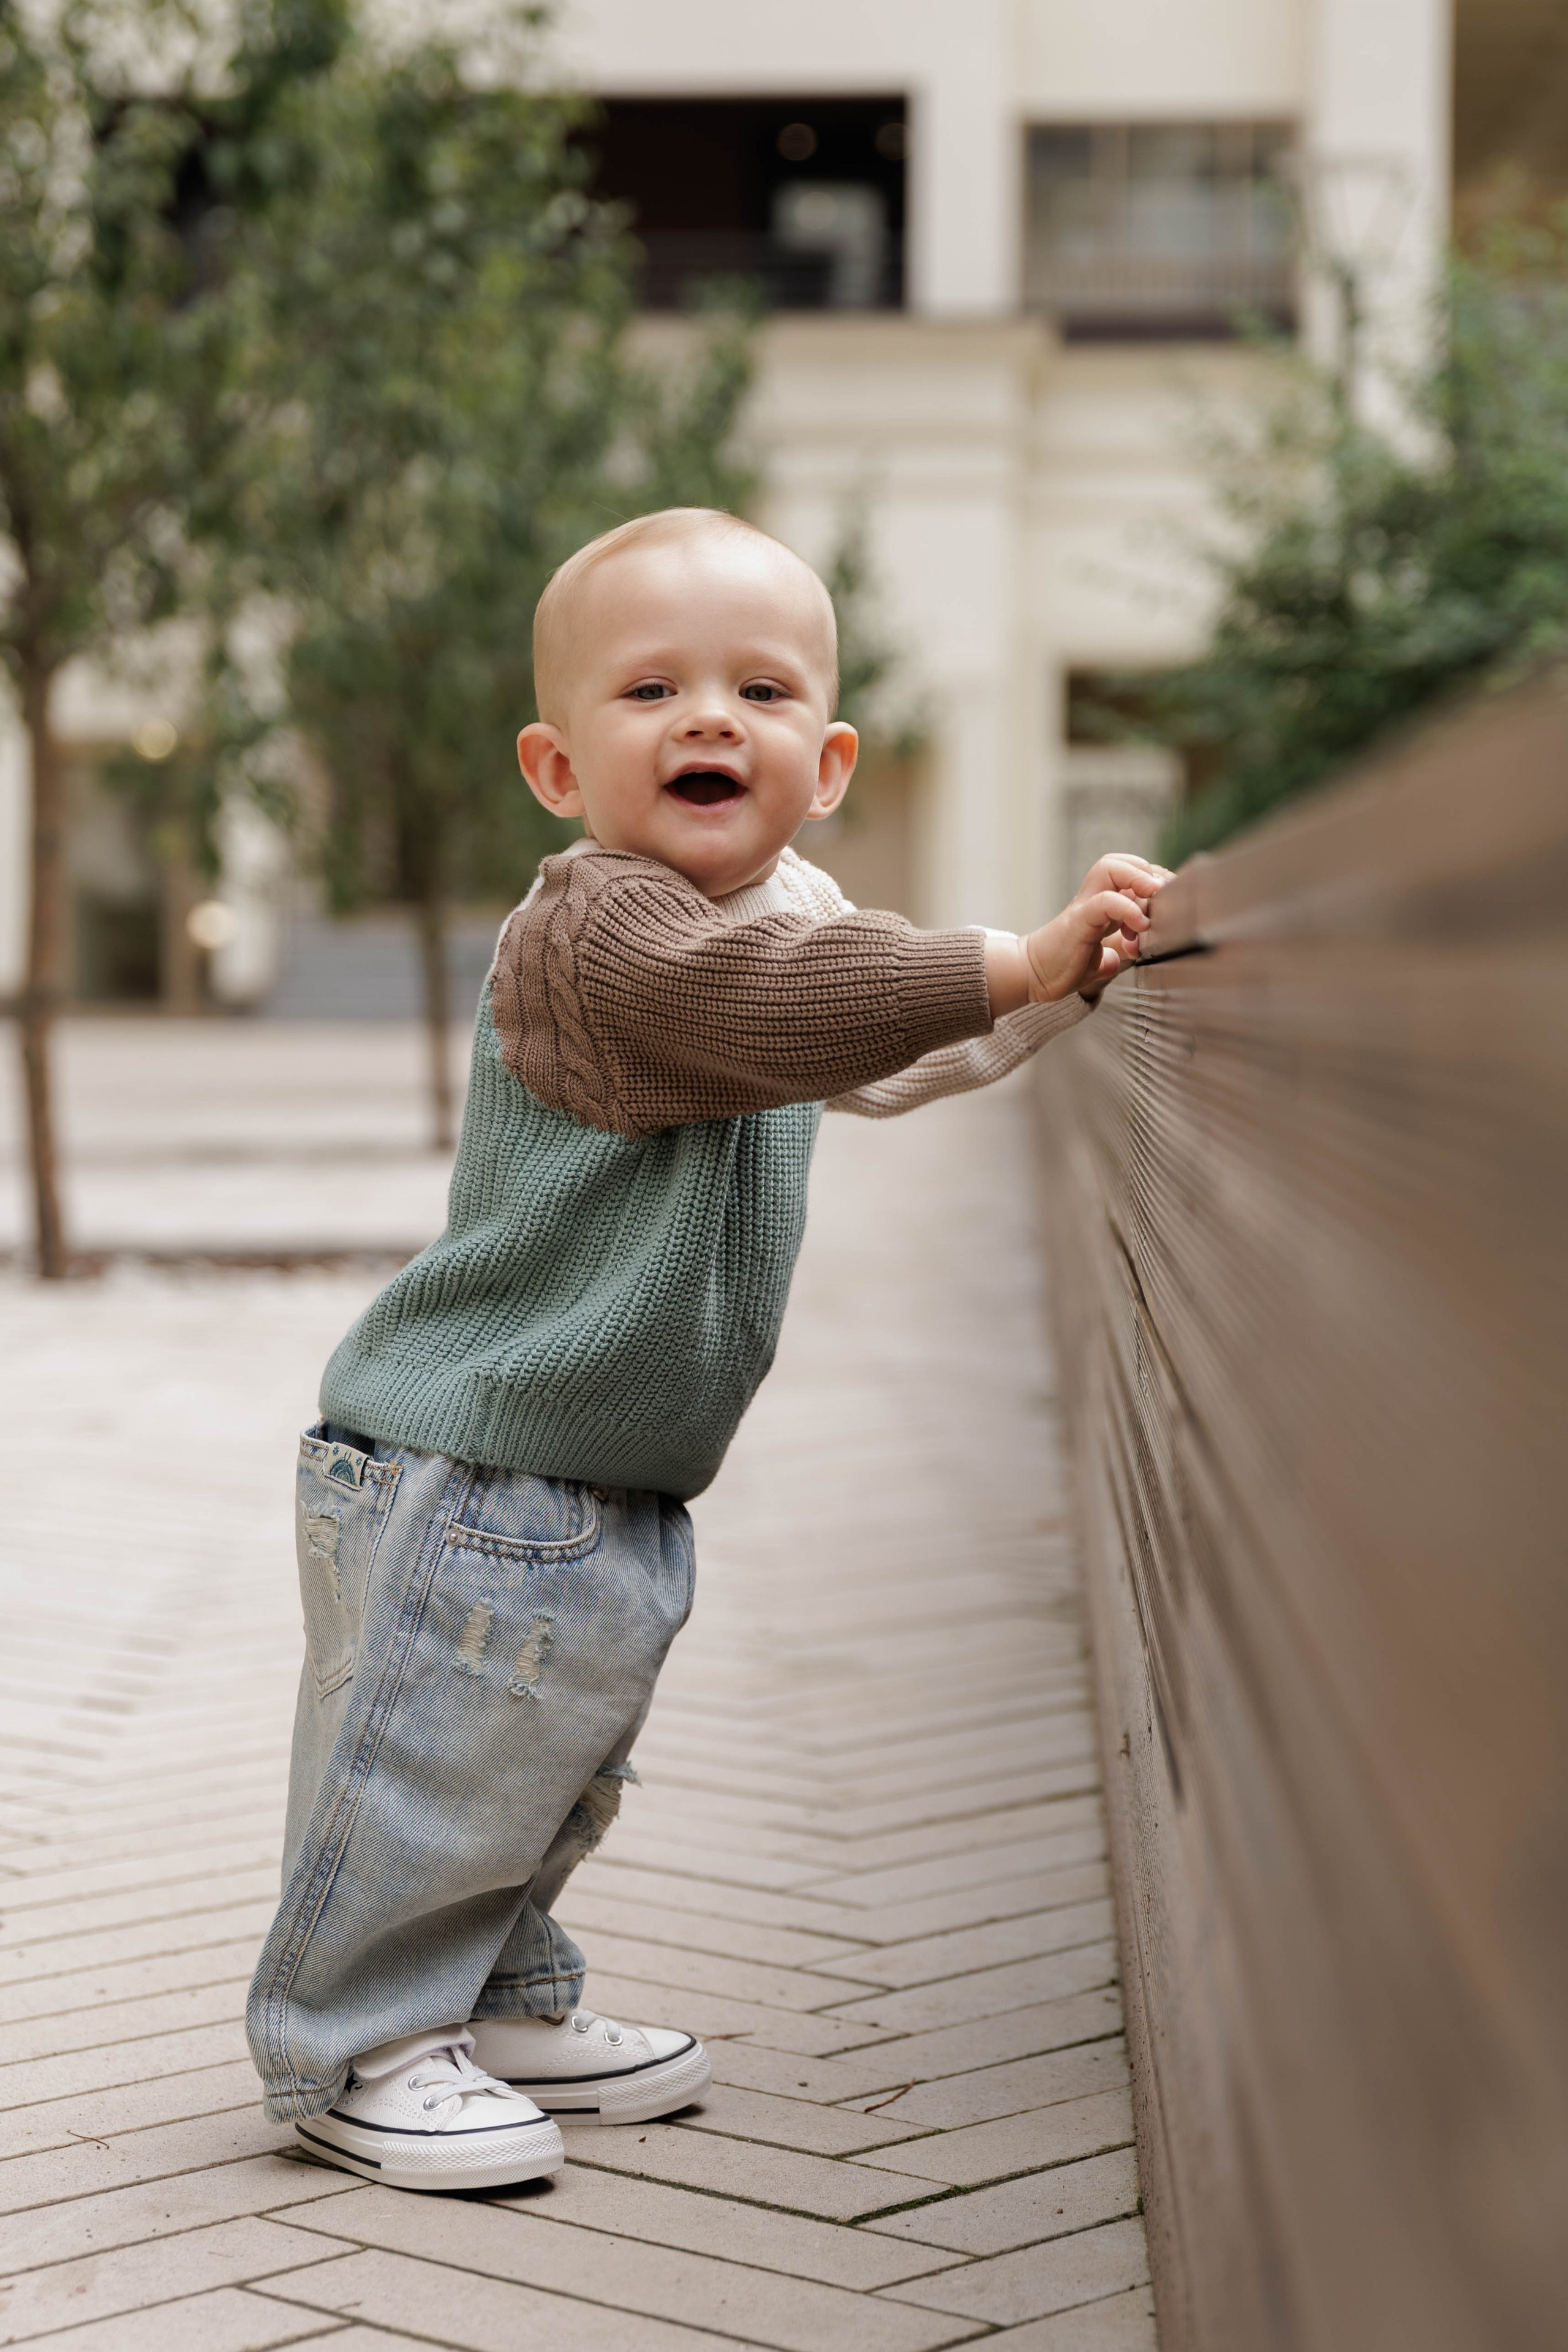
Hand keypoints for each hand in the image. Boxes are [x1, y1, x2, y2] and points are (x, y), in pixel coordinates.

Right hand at [984, 854, 1172, 1013]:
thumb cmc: (1063, 966)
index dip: (1153, 880)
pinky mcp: (1078, 921)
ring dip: (1138, 877)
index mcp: (1101, 906)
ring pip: (1109, 867)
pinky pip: (1105, 901)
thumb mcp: (1100, 960)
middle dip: (1148, 871)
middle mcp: (1093, 899)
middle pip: (1118, 861)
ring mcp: (1084, 907)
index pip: (1129, 873)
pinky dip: (1128, 908)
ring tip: (1153, 896)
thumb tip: (1123, 956)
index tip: (1169, 902)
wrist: (1032, 976)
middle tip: (1164, 894)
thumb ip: (1115, 953)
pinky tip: (1140, 926)